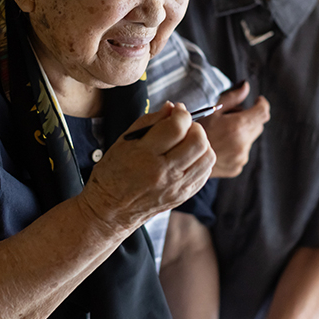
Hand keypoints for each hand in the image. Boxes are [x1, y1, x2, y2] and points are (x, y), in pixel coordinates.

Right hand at [80, 102, 215, 231]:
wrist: (111, 210)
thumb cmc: (113, 173)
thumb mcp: (124, 141)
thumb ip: (150, 121)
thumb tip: (172, 108)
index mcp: (145, 155)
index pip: (177, 127)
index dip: (181, 113)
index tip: (177, 111)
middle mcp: (164, 172)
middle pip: (198, 141)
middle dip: (194, 126)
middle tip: (184, 126)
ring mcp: (177, 186)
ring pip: (207, 157)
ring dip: (201, 143)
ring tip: (187, 141)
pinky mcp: (184, 195)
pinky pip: (206, 172)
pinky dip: (201, 159)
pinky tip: (188, 157)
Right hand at [199, 81, 269, 177]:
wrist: (183, 159)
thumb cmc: (194, 133)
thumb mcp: (210, 111)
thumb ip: (232, 98)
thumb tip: (246, 86)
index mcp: (238, 127)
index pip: (263, 112)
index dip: (262, 104)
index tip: (257, 101)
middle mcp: (243, 144)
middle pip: (257, 125)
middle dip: (249, 118)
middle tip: (230, 117)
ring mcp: (241, 158)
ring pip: (250, 139)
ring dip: (242, 133)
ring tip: (221, 133)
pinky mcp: (237, 167)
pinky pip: (243, 152)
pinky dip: (236, 147)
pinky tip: (220, 146)